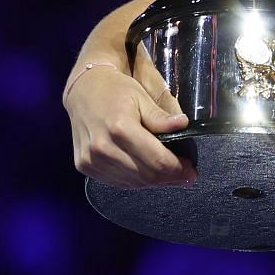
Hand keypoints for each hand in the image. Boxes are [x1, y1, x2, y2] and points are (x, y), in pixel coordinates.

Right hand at [66, 57, 192, 186]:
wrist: (83, 91)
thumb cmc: (115, 91)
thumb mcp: (141, 97)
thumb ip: (160, 117)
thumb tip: (183, 126)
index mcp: (120, 127)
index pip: (157, 160)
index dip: (178, 168)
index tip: (191, 169)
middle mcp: (103, 147)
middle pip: (146, 175)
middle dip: (170, 178)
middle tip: (185, 176)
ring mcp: (91, 159)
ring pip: (133, 183)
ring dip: (154, 182)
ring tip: (168, 176)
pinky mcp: (85, 166)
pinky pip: (117, 182)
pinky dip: (136, 181)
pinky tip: (147, 174)